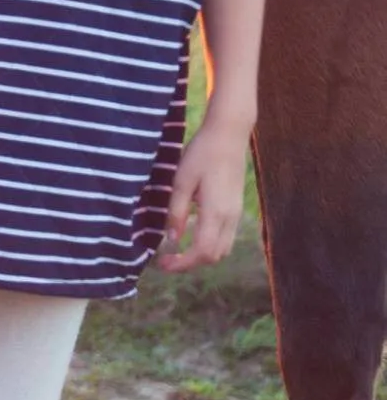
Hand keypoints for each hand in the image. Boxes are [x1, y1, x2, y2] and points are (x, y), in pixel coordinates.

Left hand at [155, 116, 249, 272]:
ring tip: (178, 250)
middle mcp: (230, 217)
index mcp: (216, 212)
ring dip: (201, 255)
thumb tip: (172, 239)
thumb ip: (176, 212)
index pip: (203, 252)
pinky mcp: (236, 207)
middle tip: (167, 259)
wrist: (229, 135)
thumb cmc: (202, 154)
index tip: (163, 264)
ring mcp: (236, 213)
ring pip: (223, 248)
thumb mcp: (181, 181)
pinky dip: (210, 243)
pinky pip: (226, 236)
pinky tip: (191, 232)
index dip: (183, 264)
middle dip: (190, 263)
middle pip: (214, 256)